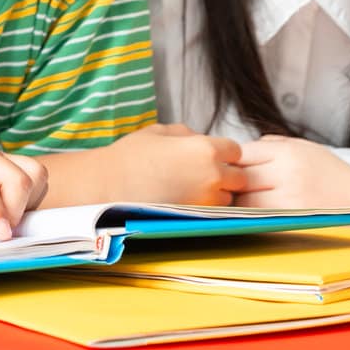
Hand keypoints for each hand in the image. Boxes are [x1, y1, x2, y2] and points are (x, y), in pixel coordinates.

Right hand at [57, 123, 247, 206]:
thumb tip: (199, 140)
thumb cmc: (130, 155)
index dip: (224, 153)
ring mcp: (207, 200)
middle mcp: (214, 175)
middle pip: (239, 178)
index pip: (236, 151)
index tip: (211, 156)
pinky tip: (185, 200)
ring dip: (217, 194)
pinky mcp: (196, 218)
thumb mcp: (160, 131)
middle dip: (227, 175)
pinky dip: (204, 208)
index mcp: (207, 149)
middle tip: (204, 174)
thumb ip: (188, 134)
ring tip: (192, 189)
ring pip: (228, 199)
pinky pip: (212, 213)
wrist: (109, 185)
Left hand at [234, 136, 349, 215]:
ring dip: (238, 204)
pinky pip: (260, 221)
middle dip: (230, 184)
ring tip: (240, 203)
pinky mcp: (294, 223)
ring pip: (245, 203)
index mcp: (289, 153)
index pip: (242, 153)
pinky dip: (253, 219)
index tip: (229, 168)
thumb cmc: (332, 174)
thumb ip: (273, 145)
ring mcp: (290, 202)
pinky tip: (254, 217)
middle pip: (239, 179)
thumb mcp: (306, 148)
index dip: (231, 162)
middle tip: (226, 188)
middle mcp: (288, 175)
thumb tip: (239, 150)